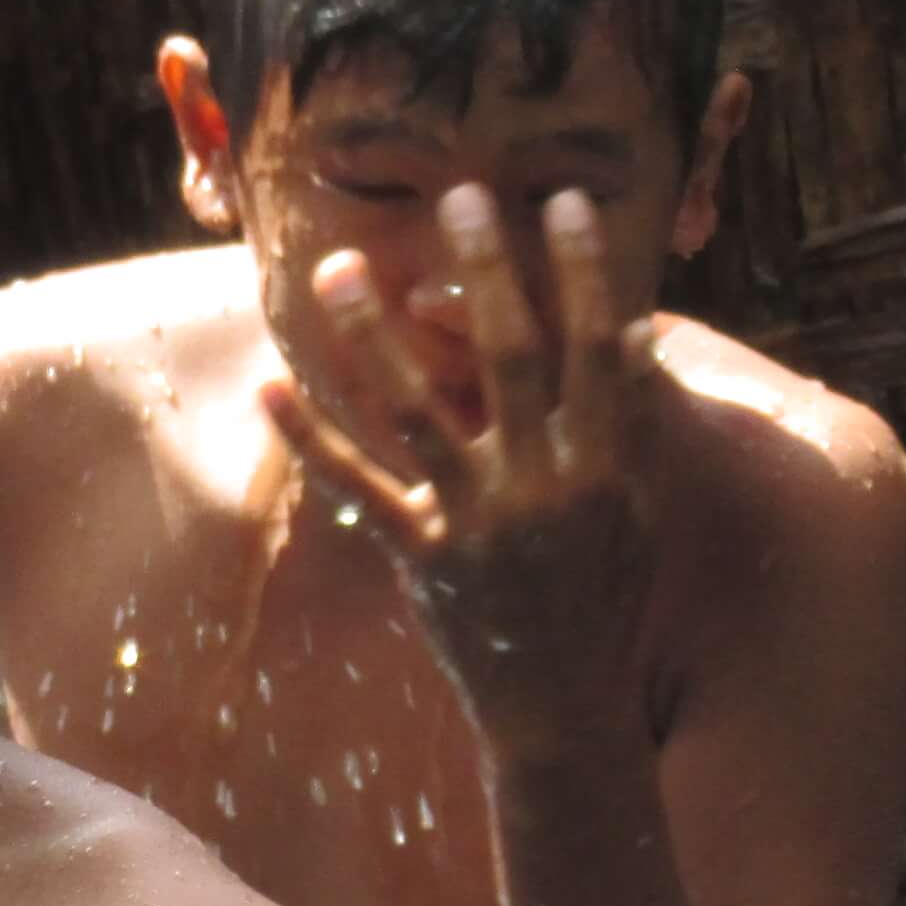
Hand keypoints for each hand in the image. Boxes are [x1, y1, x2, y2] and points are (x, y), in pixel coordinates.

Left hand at [263, 185, 660, 753]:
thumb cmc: (603, 601)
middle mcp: (542, 486)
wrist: (562, 709)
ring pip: (416, 411)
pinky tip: (270, 386)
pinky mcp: (418, 556)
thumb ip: (631, 423)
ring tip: (340, 267)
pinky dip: (309, 437)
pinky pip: (355, 486)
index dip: (581, 272)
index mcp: (603, 466)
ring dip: (372, 335)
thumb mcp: (635, 511)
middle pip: (511, 358)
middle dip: (488, 272)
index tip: (564, 202)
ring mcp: (476, 521)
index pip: (595, 348)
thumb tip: (633, 329)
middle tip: (459, 196)